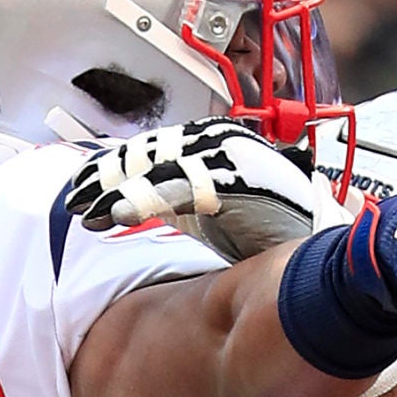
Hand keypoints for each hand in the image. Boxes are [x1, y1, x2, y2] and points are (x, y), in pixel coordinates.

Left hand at [67, 120, 353, 261]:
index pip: (152, 148)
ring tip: (83, 213)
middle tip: (72, 202)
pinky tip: (116, 218)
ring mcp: (228, 160)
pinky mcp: (236, 182)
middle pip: (147, 152)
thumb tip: (130, 204)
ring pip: (156, 167)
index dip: (113, 168)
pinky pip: (180, 190)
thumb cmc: (272, 230)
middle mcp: (219, 145)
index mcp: (213, 146)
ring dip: (115, 191)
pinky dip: (145, 203)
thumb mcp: (215, 211)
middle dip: (105, 178)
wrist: (324, 251)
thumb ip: (180, 200)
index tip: (81, 190)